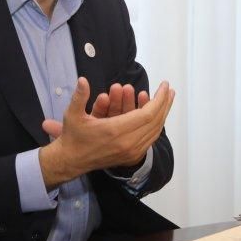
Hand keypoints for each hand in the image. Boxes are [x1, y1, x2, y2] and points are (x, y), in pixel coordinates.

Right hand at [38, 78, 173, 187]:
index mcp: (115, 131)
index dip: (158, 99)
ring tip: (167, 99)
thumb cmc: (73, 136)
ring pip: (155, 131)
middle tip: (169, 90)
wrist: (71, 161)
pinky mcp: (132, 157)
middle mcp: (127, 143)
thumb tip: (82, 79)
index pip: (147, 113)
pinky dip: (156, 126)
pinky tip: (158, 115)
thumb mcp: (72, 114)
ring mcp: (131, 152)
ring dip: (163, 114)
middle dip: (164, 104)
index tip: (164, 85)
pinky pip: (150, 139)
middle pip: (155, 122)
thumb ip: (79, 96)